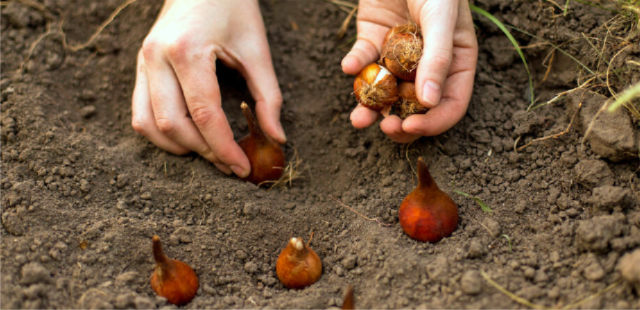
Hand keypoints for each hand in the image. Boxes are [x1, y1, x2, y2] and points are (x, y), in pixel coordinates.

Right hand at [131, 0, 285, 176]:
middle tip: (231, 164)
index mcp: (187, 50)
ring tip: (210, 153)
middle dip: (204, 152)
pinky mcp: (139, 67)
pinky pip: (140, 113)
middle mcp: (156, 57)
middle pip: (173, 125)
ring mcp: (142, 62)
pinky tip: (189, 138)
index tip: (243, 168)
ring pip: (148, 125)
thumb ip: (269, 96)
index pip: (204, 114)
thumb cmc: (233, 8)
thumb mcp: (257, 50)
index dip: (225, 148)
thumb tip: (277, 139)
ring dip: (180, 147)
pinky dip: (162, 134)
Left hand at [342, 0, 477, 142]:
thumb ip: (438, 59)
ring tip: (358, 119)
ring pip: (385, 92)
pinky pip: (362, 61)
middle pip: (415, 107)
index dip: (432, 122)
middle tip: (385, 128)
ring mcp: (398, 56)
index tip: (411, 127)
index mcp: (454, 63)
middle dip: (399, 122)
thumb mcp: (442, 20)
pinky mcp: (373, 42)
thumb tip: (429, 103)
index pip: (449, 104)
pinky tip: (348, 67)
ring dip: (371, 108)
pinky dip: (354, 67)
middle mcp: (426, 65)